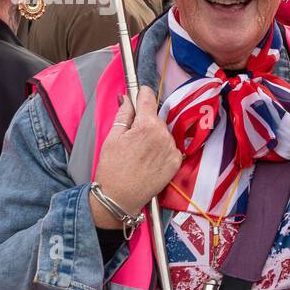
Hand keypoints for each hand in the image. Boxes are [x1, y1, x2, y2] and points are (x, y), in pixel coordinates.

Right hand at [89, 87, 181, 228]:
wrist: (120, 197)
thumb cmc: (112, 168)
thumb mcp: (112, 137)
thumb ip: (123, 114)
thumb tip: (127, 98)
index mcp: (147, 126)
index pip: (148, 99)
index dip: (142, 93)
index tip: (139, 91)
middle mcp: (164, 135)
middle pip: (156, 117)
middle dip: (145, 120)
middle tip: (132, 134)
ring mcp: (172, 149)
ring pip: (163, 132)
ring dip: (154, 135)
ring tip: (139, 151)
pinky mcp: (176, 162)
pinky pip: (170, 146)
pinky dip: (161, 148)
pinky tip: (149, 158)